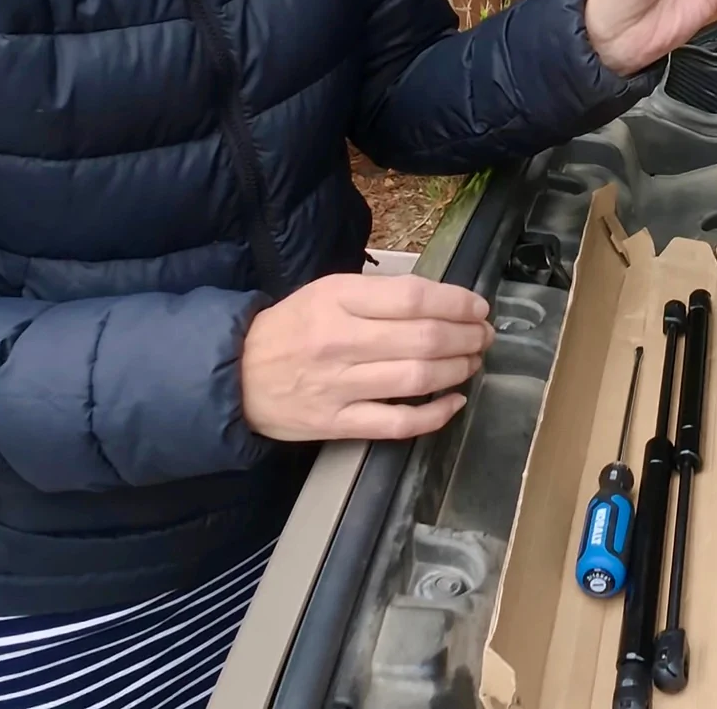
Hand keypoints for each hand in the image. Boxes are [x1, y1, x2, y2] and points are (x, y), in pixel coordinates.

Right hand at [240, 274, 492, 440]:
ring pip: (418, 378)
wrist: (233, 375)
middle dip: (468, 337)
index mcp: (338, 299)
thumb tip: (439, 301)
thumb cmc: (288, 329)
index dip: (457, 302)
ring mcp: (339, 385)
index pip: (414, 297)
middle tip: (484, 336)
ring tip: (472, 362)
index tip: (478, 307)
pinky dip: (434, 414)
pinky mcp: (337, 423)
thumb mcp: (325, 292)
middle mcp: (341, 341)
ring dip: (458, 370)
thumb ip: (377, 295)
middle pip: (424, 338)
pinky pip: (398, 422)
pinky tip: (453, 402)